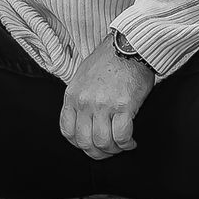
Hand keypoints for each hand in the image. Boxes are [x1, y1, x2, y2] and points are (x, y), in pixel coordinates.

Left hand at [59, 44, 155, 159]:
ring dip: (113, 150)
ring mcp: (103, 105)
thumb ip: (80, 98)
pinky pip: (122, 136)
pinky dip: (127, 144)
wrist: (128, 46)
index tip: (90, 144)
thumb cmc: (109, 59)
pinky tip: (131, 142)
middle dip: (97, 153)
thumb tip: (85, 120)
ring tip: (121, 146)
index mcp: (72, 96)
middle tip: (108, 151)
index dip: (79, 144)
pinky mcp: (123, 106)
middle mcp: (85, 102)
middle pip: (85, 142)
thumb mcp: (82, 77)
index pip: (67, 132)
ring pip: (103, 143)